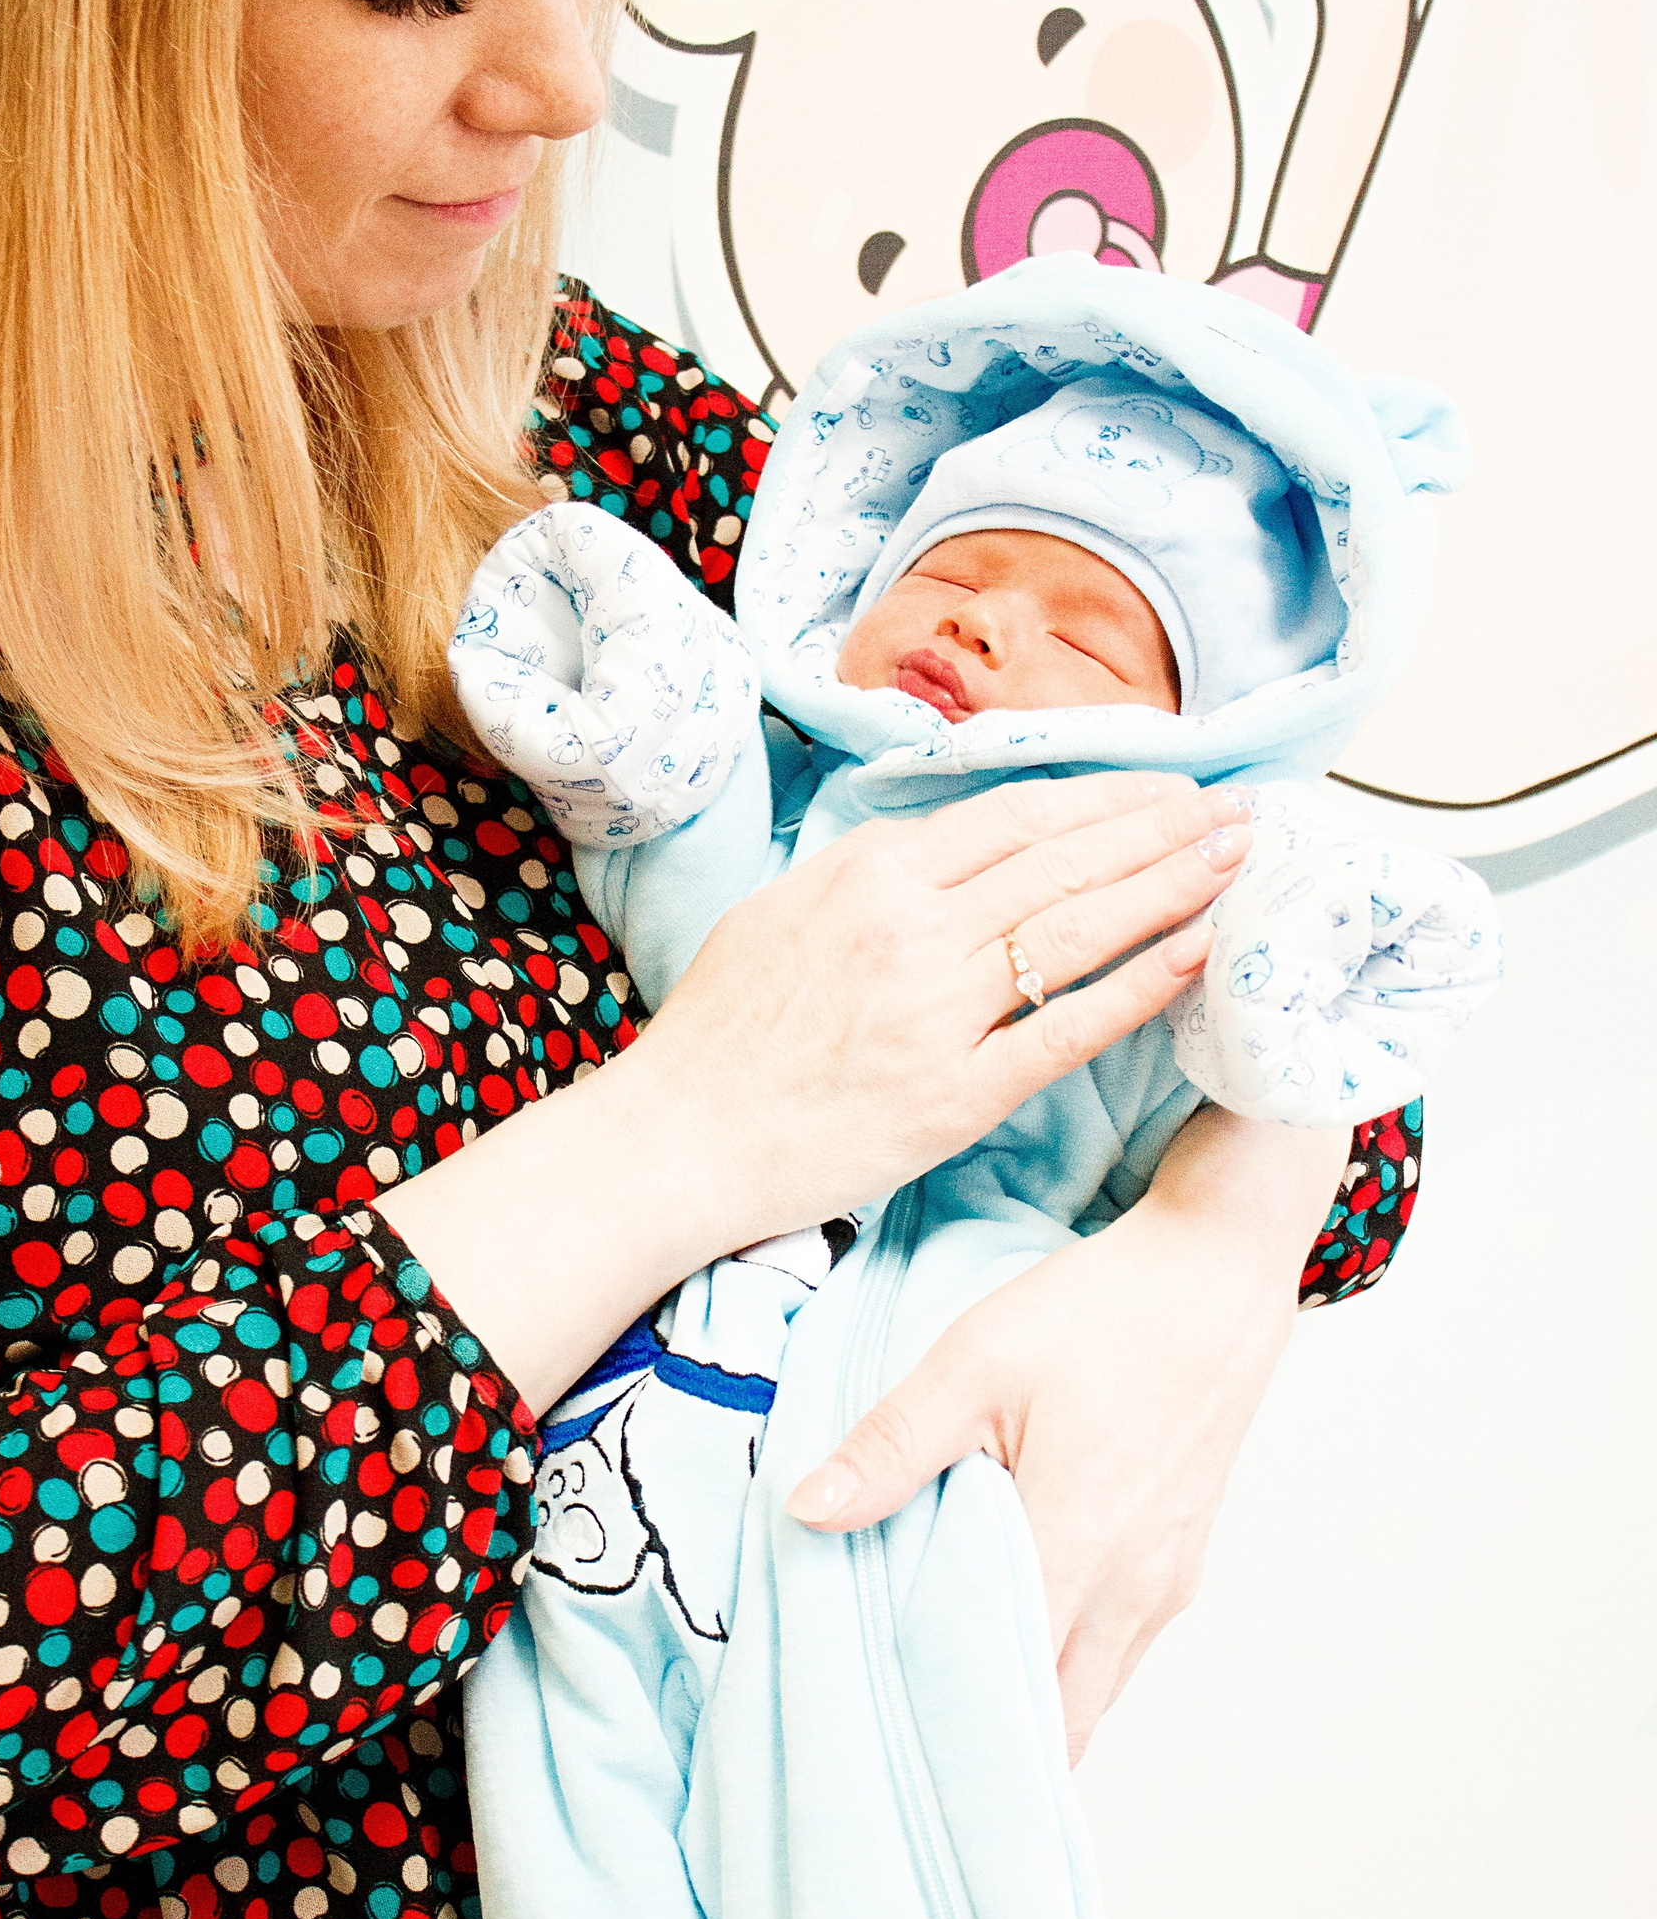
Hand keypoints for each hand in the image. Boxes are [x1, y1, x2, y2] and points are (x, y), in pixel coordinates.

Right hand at [626, 769, 1253, 1252]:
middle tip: (1237, 808)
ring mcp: (940, 1009)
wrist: (681, 1135)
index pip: (1019, 815)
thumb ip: (873, 873)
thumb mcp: (785, 908)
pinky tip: (1199, 953)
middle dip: (1164, 826)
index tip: (1167, 783)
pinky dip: (1143, 985)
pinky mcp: (958, 1091)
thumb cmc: (723, 1029)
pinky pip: (1070, 1027)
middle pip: (1067, 858)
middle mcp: (913, 926)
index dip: (1107, 794)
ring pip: (1082, 927)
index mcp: (872, 872)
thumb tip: (951, 844)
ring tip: (1236, 859)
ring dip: (1172, 885)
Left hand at [788, 1108, 1349, 1762]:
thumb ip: (893, 1446)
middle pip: (1056, 1723)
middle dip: (986, 1743)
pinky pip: (1117, 1650)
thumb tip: (806, 1514)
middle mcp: (1133, 1593)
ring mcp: (1166, 1582)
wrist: (1217, 1274)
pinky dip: (1065, 1663)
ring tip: (945, 1694)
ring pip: (1091, 1692)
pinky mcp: (1180, 1561)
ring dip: (1029, 1706)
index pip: (1009, 1698)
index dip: (945, 1731)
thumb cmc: (1101, 1313)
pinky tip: (1008, 1628)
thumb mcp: (974, 1362)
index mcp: (1076, 1552)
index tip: (882, 1752)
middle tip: (903, 1742)